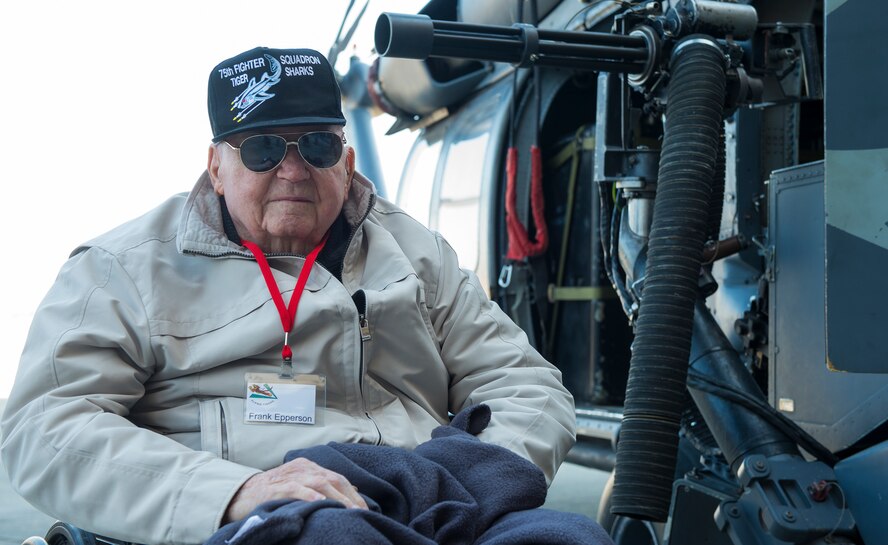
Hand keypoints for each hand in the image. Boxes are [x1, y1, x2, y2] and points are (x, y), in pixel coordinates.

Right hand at [223, 457, 367, 522]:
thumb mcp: (298, 487)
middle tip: (361, 512)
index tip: (364, 508)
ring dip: (336, 497)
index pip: (337, 478)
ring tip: (348, 510)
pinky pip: (296, 489)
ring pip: (319, 482)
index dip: (353, 493)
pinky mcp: (276, 487)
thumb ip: (320, 488)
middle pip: (332, 479)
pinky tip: (321, 503)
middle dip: (349, 496)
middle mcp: (302, 468)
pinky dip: (309, 495)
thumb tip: (349, 496)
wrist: (239, 494)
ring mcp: (289, 476)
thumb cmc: (271, 494)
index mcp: (308, 467)